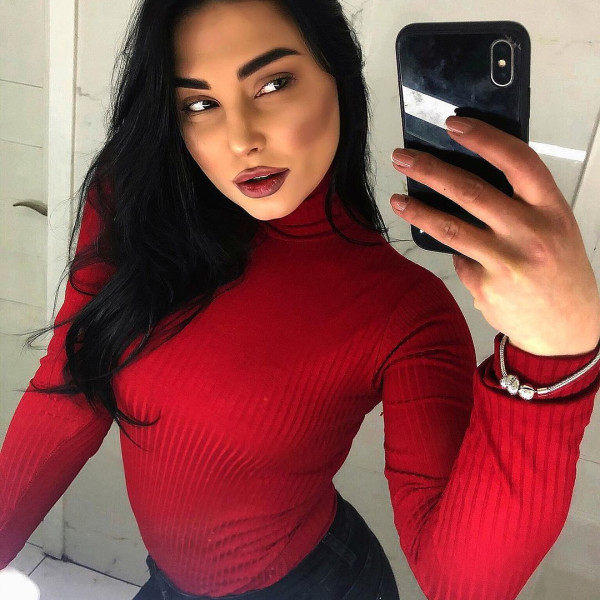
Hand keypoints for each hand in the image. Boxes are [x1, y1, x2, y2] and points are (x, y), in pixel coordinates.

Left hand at [390, 116, 599, 356]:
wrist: (568, 327)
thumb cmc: (560, 271)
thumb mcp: (555, 227)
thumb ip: (521, 204)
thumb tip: (466, 184)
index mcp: (552, 210)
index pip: (517, 161)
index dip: (483, 138)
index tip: (453, 125)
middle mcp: (530, 233)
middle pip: (471, 191)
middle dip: (430, 170)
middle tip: (402, 158)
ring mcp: (506, 262)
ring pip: (451, 228)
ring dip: (418, 211)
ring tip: (397, 199)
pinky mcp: (485, 287)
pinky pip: (458, 261)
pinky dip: (453, 254)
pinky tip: (454, 253)